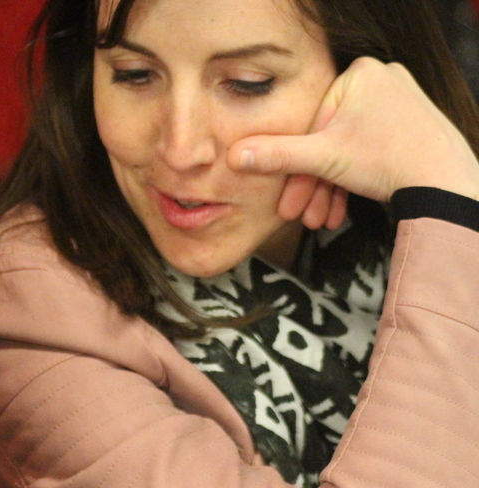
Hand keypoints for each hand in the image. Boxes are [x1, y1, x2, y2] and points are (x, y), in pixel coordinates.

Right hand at [227, 57, 478, 225]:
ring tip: (321, 219)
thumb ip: (277, 156)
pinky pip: (366, 151)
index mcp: (359, 74)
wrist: (446, 184)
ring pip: (345, 150)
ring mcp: (397, 103)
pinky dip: (351, 182)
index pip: (310, 122)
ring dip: (328, 189)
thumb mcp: (322, 159)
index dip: (293, 165)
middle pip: (327, 139)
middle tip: (299, 214)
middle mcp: (380, 81)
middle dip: (312, 184)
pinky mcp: (407, 126)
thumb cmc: (389, 159)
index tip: (283, 197)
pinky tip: (341, 210)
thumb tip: (235, 155)